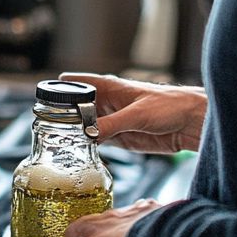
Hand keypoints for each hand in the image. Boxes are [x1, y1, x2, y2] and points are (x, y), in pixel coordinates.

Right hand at [59, 72, 206, 153]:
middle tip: (48, 131)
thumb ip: (111, 124)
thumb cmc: (172, 105)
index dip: (58, 91)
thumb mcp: (137, 114)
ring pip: (83, 127)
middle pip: (74, 108)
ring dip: (73, 135)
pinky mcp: (119, 137)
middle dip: (61, 118)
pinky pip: (95, 142)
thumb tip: (86, 135)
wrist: (193, 122)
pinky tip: (78, 153)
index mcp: (108, 87)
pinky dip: (86, 148)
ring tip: (58, 144)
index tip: (43, 105)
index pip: (74, 83)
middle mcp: (106, 102)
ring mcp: (111, 121)